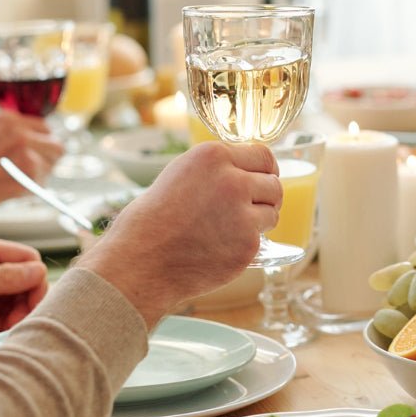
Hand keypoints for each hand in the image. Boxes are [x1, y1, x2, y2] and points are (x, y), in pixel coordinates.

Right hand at [0, 112, 64, 205]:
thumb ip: (11, 133)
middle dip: (49, 154)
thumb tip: (35, 141)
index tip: (35, 150)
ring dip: (43, 169)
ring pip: (53, 160)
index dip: (40, 140)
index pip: (42, 126)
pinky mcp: (29, 172)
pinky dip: (34, 184)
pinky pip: (43, 178)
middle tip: (37, 165)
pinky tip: (16, 185)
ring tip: (22, 176)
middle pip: (55, 143)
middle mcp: (21, 132)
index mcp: (8, 119)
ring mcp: (27, 152)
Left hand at [0, 233, 47, 367]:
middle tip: (18, 321)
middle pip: (23, 279)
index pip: (26, 259)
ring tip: (6, 329)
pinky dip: (4, 322)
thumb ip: (3, 278)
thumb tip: (38, 272)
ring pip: (13, 297)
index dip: (34, 281)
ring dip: (16, 313)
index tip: (32, 304)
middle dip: (26, 300)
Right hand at [76, 141, 283, 326]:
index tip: (264, 180)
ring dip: (258, 221)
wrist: (141, 260)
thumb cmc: (154, 219)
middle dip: (265, 198)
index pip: (264, 155)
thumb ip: (217, 169)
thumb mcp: (182, 175)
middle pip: (274, 184)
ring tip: (228, 230)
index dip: (265, 170)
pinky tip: (219, 248)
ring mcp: (242, 214)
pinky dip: (245, 245)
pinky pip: (260, 240)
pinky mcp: (247, 244)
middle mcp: (232, 180)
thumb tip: (250, 170)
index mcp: (213, 156)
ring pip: (272, 212)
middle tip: (247, 211)